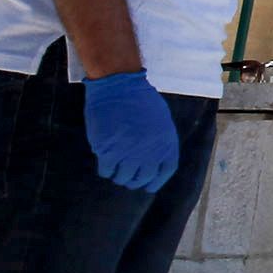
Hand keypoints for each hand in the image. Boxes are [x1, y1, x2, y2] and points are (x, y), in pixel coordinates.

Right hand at [82, 68, 179, 193]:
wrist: (119, 86)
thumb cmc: (139, 100)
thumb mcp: (160, 121)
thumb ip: (159, 141)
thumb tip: (152, 160)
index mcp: (166, 143)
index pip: (165, 171)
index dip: (156, 181)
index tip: (148, 186)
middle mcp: (150, 152)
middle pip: (142, 178)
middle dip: (134, 181)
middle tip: (127, 179)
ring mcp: (129, 153)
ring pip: (123, 177)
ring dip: (119, 176)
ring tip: (116, 171)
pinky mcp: (108, 152)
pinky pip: (106, 171)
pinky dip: (106, 170)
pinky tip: (105, 163)